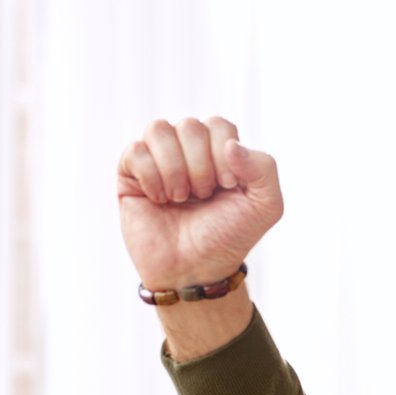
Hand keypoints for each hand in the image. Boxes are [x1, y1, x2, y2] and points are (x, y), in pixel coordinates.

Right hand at [117, 117, 282, 291]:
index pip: (219, 125)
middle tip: (203, 195)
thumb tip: (230, 144)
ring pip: (158, 129)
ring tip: (181, 198)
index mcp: (220, 152)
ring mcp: (157, 158)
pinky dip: (152, 178)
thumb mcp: (265, 206)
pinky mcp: (130, 172)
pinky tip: (159, 200)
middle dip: (201, 166)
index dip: (224, 154)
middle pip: (190, 126)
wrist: (194, 268)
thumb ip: (264, 169)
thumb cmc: (228, 236)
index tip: (229, 186)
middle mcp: (188, 150)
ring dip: (175, 170)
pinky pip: (136, 151)